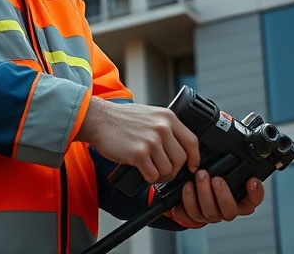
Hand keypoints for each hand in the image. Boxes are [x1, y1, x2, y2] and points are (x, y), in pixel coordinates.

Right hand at [76, 97, 199, 183]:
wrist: (99, 119)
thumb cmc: (122, 119)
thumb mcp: (151, 115)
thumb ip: (166, 128)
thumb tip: (181, 149)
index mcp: (168, 117)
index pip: (192, 141)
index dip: (194, 158)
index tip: (192, 166)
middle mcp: (162, 128)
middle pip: (181, 159)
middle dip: (174, 170)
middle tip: (163, 172)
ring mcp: (151, 140)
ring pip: (168, 169)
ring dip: (160, 175)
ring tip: (151, 171)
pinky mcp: (139, 153)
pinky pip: (153, 175)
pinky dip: (149, 178)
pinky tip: (142, 172)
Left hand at [166, 172, 263, 227]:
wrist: (194, 189)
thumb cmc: (213, 176)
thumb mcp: (225, 168)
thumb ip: (232, 163)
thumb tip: (234, 146)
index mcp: (240, 199)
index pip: (254, 200)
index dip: (256, 193)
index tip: (252, 180)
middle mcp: (228, 209)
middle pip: (231, 210)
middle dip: (223, 194)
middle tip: (217, 179)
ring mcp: (213, 214)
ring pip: (211, 212)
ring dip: (204, 193)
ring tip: (201, 176)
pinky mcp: (197, 216)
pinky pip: (194, 212)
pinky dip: (190, 198)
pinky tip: (188, 185)